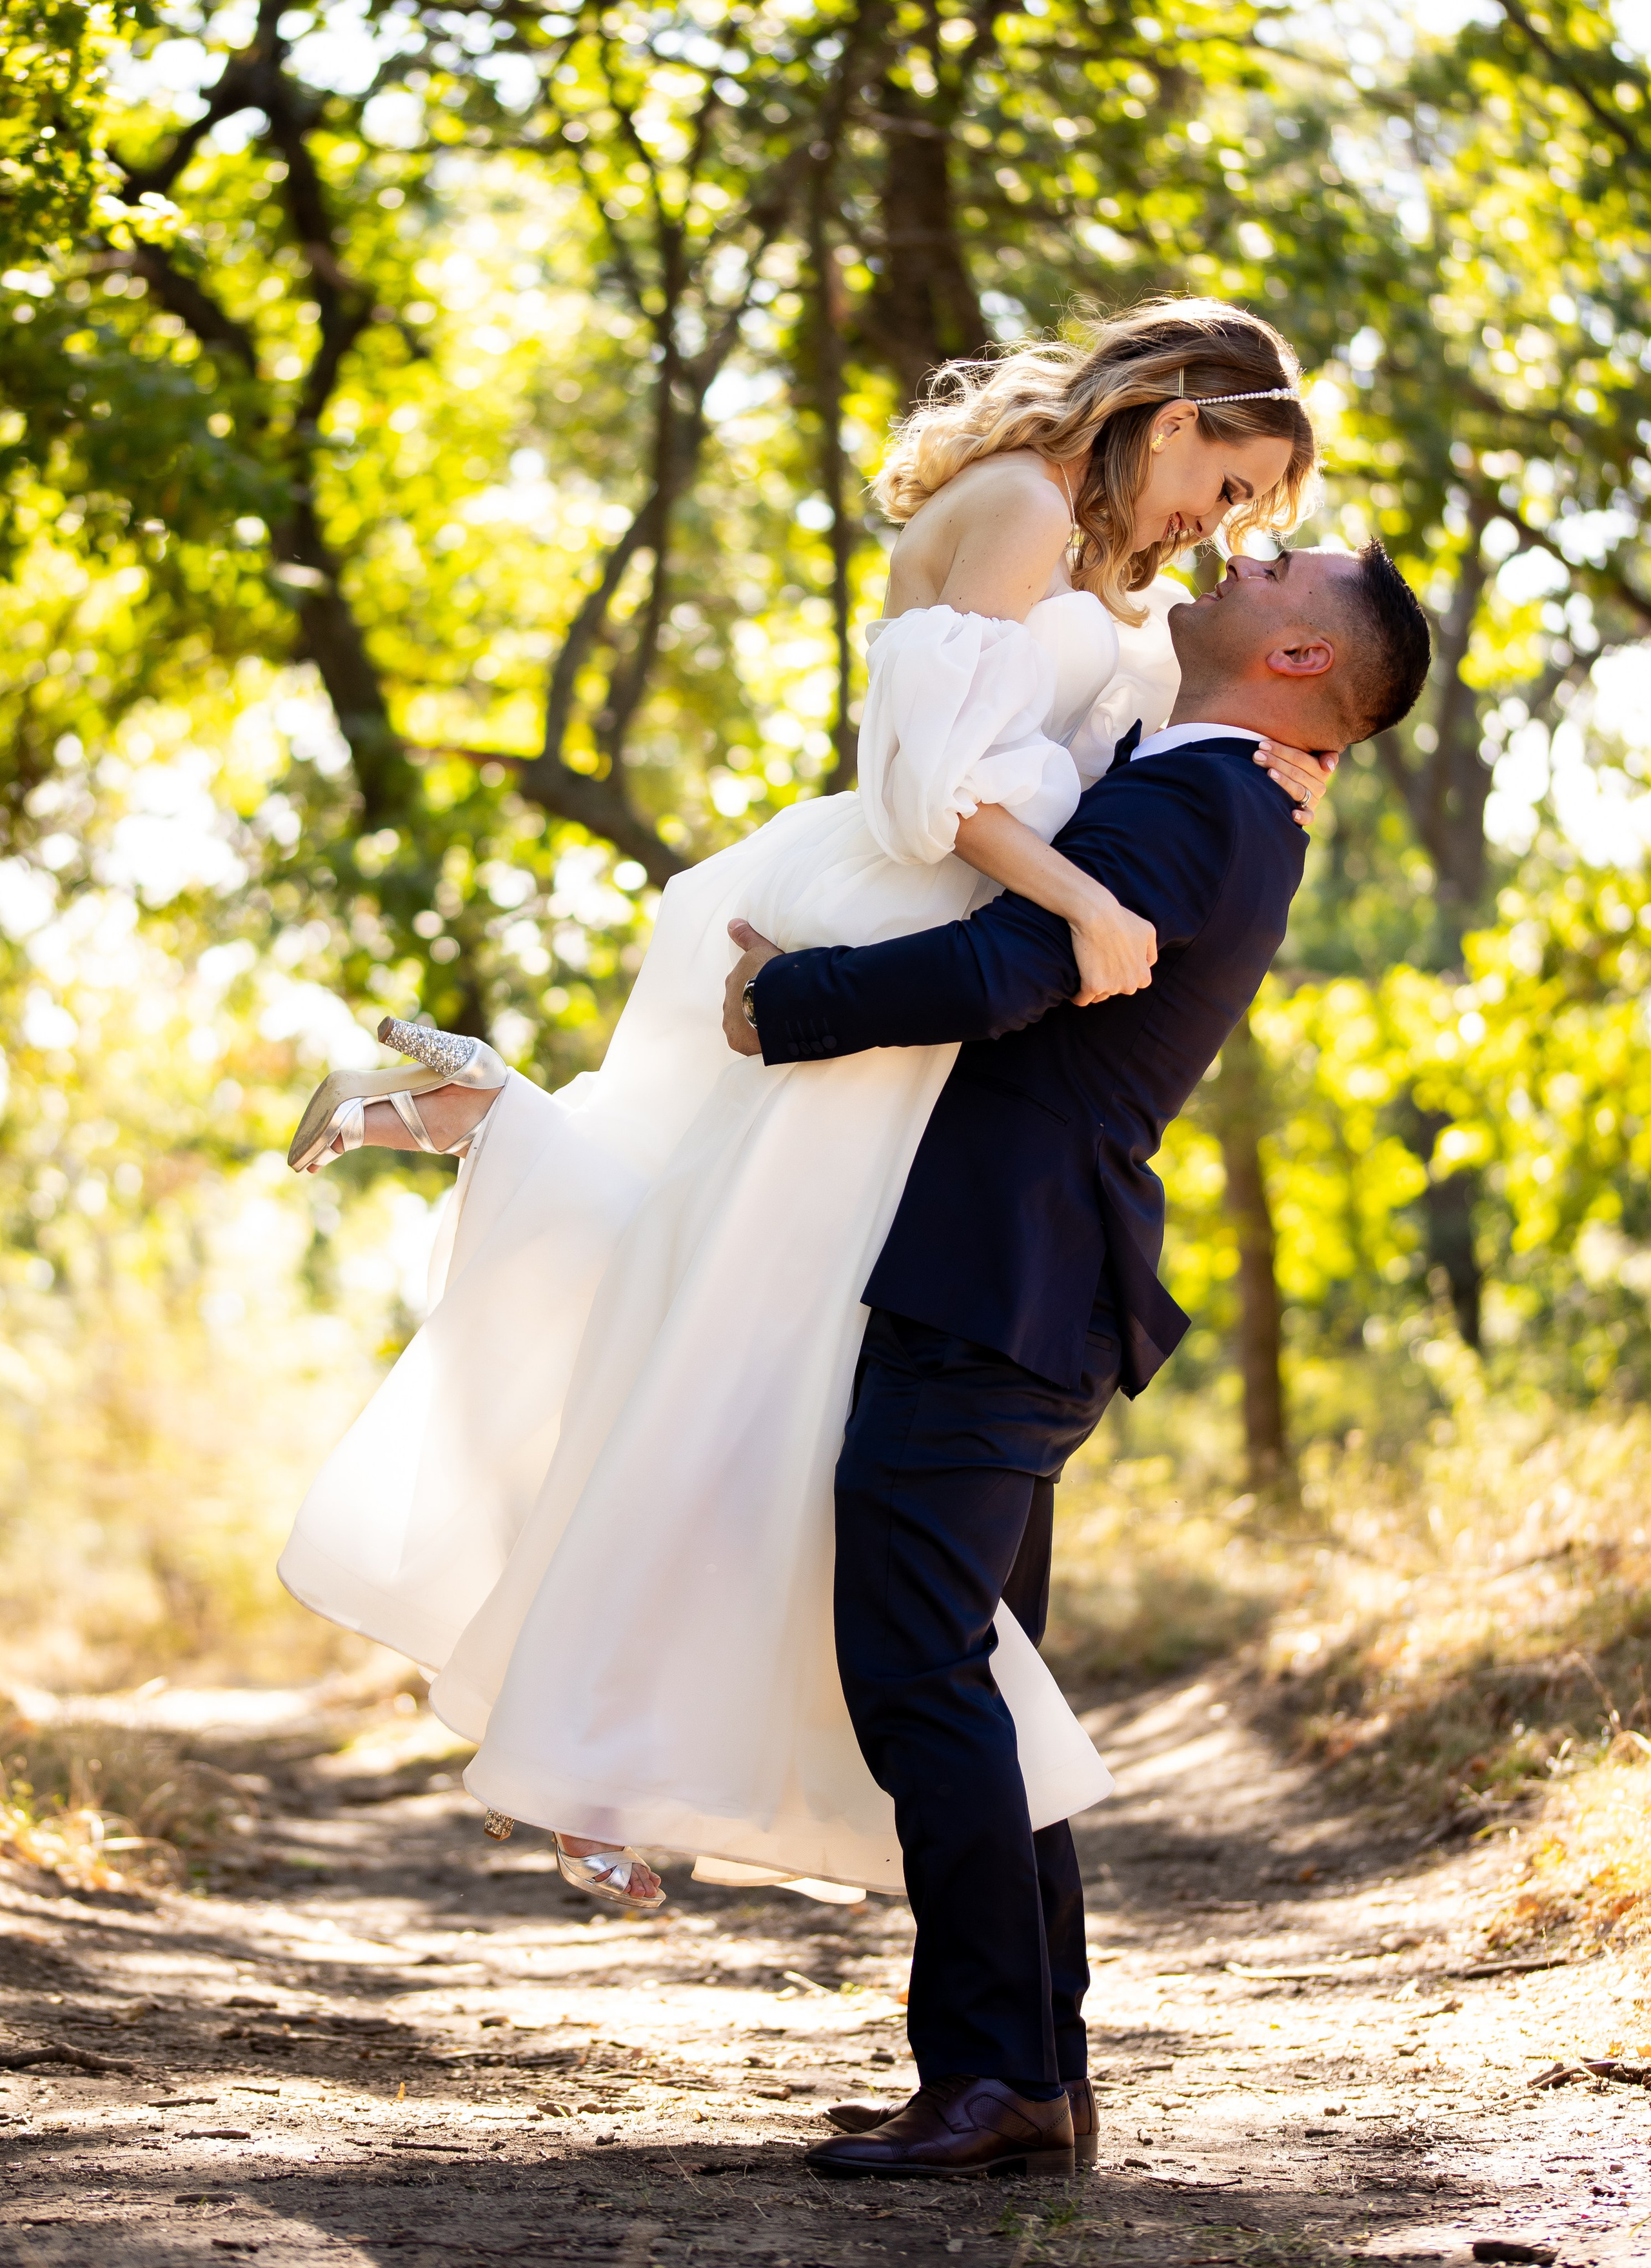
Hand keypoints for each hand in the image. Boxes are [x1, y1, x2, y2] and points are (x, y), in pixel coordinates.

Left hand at [723, 918, 780, 1054]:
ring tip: (773, 1028)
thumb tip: (732, 923)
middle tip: (773, 1011)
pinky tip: (771, 1041)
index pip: (741, 987)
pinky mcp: (740, 1043)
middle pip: (739, 1008)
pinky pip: (749, 1044)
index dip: (755, 989)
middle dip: (752, 1009)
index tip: (768, 992)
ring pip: (742, 1027)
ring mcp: (732, 1025)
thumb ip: (747, 937)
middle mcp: (727, 1005)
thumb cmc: (771, 972)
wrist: (777, 999)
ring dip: (754, 1027)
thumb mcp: (761, 949)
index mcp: (732, 982)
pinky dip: (757, 1043)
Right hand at [1070, 885, 1156, 1005]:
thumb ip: (1150, 953)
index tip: (1113, 964)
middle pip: (1116, 990)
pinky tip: (1074, 991)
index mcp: (1143, 976)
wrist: (1097, 914)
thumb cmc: (1121, 919)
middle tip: (1099, 963)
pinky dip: (1078, 997)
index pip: (1133, 983)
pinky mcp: (1092, 986)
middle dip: (1110, 981)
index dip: (1123, 973)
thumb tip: (1146, 965)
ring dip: (1094, 988)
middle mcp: (1130, 985)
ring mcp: (1111, 987)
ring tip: (1087, 972)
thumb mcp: (1147, 932)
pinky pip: (1082, 1000)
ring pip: (1100, 996)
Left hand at [1255, 737, 1337, 826]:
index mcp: (1320, 769)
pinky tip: (1292, 814)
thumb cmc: (1293, 765)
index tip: (1263, 745)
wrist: (1292, 787)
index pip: (1300, 758)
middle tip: (1257, 756)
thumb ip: (1322, 753)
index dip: (1281, 750)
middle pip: (1296, 772)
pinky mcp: (1309, 814)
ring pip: (1297, 790)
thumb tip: (1328, 767)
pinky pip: (1308, 817)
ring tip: (1268, 773)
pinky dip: (1301, 816)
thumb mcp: (1307, 754)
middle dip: (1275, 762)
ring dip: (1282, 781)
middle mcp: (1319, 785)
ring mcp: (1314, 800)